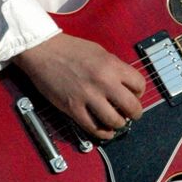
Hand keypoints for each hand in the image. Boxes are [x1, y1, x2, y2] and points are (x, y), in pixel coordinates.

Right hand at [16, 33, 145, 140]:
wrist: (43, 50)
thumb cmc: (69, 48)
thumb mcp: (100, 52)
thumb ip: (114, 68)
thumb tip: (124, 85)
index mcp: (112, 65)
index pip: (139, 85)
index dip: (139, 93)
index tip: (134, 95)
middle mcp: (103, 81)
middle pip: (132, 106)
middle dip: (135, 113)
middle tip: (131, 114)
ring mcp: (88, 96)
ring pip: (115, 121)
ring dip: (119, 124)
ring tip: (116, 122)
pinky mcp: (73, 108)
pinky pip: (93, 127)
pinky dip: (102, 133)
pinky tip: (105, 131)